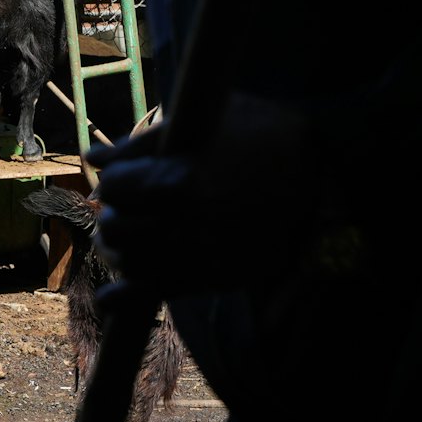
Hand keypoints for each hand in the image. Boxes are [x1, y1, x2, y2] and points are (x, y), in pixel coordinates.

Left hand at [89, 93, 313, 294]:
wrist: (326, 175)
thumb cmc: (264, 135)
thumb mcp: (204, 123)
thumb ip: (143, 142)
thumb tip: (94, 158)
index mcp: (179, 180)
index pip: (115, 188)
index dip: (117, 180)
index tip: (126, 176)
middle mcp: (184, 224)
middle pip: (116, 227)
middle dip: (116, 215)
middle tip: (127, 208)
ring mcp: (199, 255)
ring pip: (130, 263)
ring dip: (120, 251)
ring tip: (127, 238)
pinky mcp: (213, 278)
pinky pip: (154, 295)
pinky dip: (124, 297)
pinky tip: (112, 295)